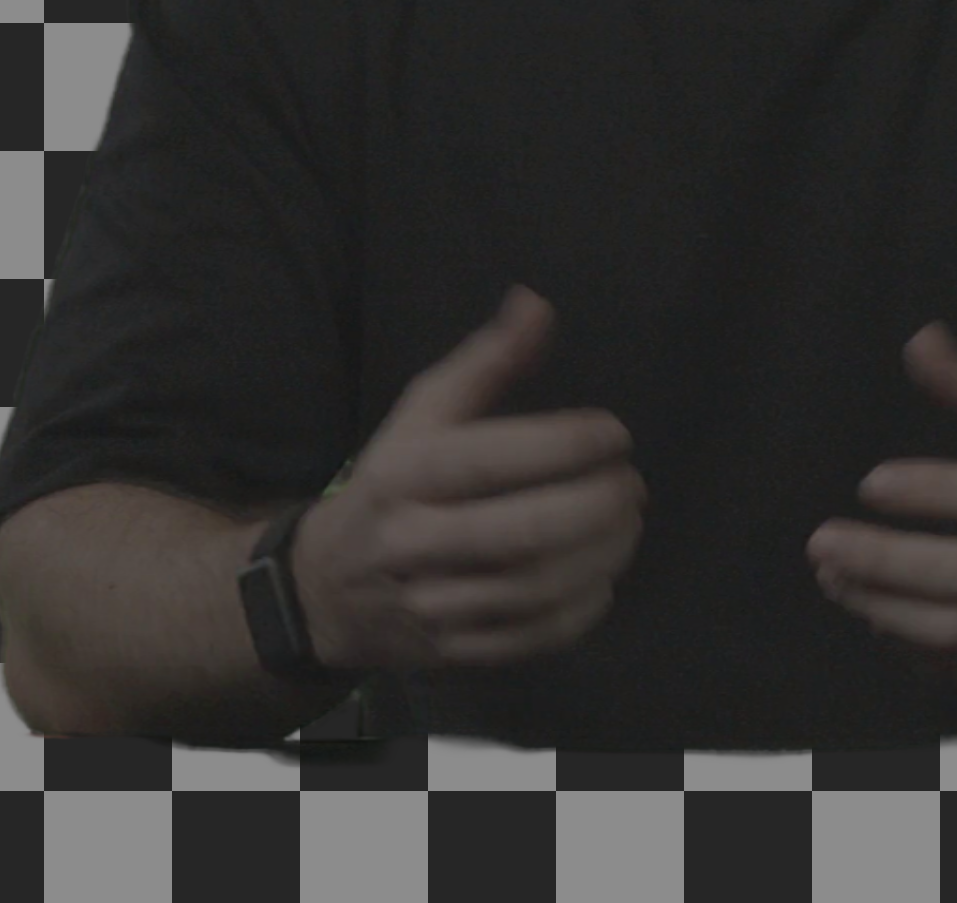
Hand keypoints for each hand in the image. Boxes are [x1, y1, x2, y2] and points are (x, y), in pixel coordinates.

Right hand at [293, 285, 646, 674]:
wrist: (325, 590)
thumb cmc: (391, 485)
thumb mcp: (421, 416)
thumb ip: (484, 362)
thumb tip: (536, 304)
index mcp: (404, 474)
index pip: (488, 459)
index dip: (564, 444)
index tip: (613, 432)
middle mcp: (414, 542)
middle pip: (524, 531)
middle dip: (596, 505)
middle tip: (631, 483)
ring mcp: (434, 605)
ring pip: (536, 588)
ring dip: (601, 554)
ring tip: (628, 521)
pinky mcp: (454, 652)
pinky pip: (532, 638)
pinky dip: (582, 608)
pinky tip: (602, 575)